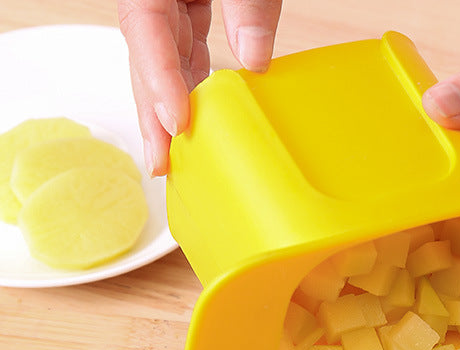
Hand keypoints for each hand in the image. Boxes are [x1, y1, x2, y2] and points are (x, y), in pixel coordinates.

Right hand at [118, 0, 281, 175]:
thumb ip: (248, 3)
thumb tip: (255, 57)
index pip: (143, 26)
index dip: (158, 76)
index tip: (176, 122)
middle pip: (146, 53)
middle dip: (153, 111)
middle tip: (162, 162)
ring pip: (164, 56)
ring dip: (172, 105)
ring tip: (177, 152)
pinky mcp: (186, 3)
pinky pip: (186, 46)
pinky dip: (193, 83)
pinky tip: (201, 115)